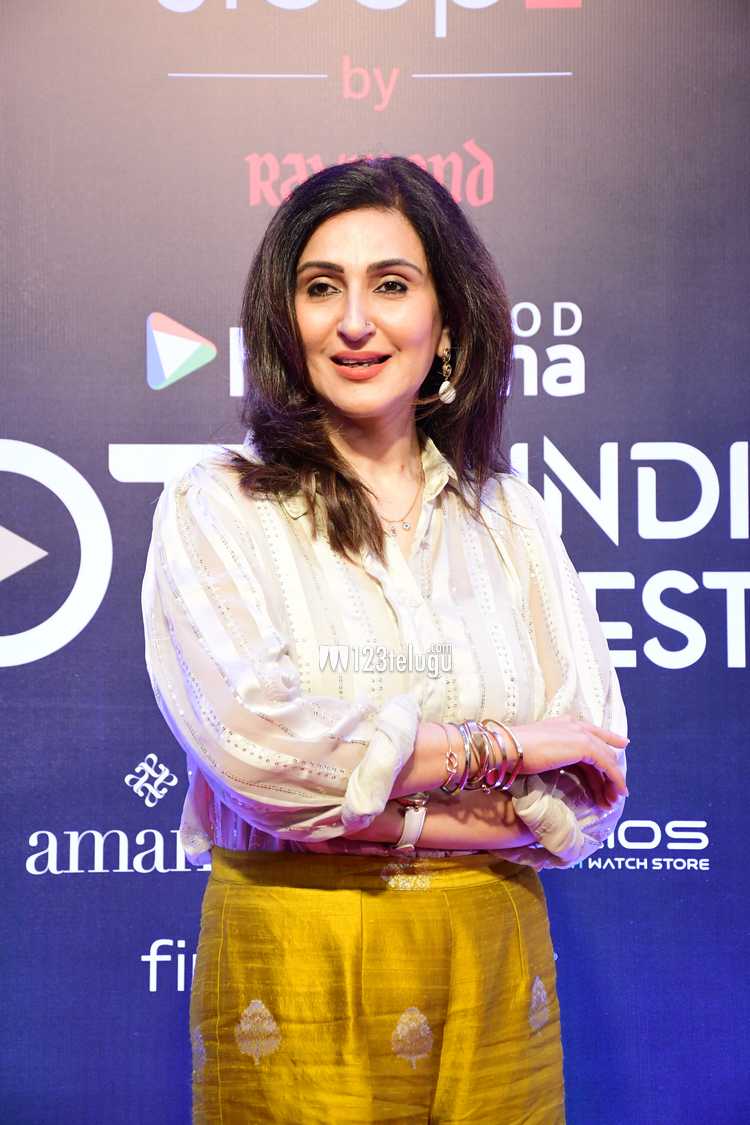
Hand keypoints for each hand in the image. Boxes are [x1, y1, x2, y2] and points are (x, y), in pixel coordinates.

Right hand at [503, 715, 628, 804]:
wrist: (506, 749)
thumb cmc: (513, 754)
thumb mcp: (540, 753)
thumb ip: (554, 756)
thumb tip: (557, 768)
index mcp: (563, 723)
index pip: (592, 735)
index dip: (608, 742)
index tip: (622, 746)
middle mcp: (574, 725)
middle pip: (602, 750)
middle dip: (610, 773)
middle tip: (613, 794)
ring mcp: (580, 734)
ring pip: (607, 759)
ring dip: (613, 782)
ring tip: (612, 801)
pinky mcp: (583, 745)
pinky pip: (607, 765)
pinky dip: (614, 780)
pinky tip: (616, 794)